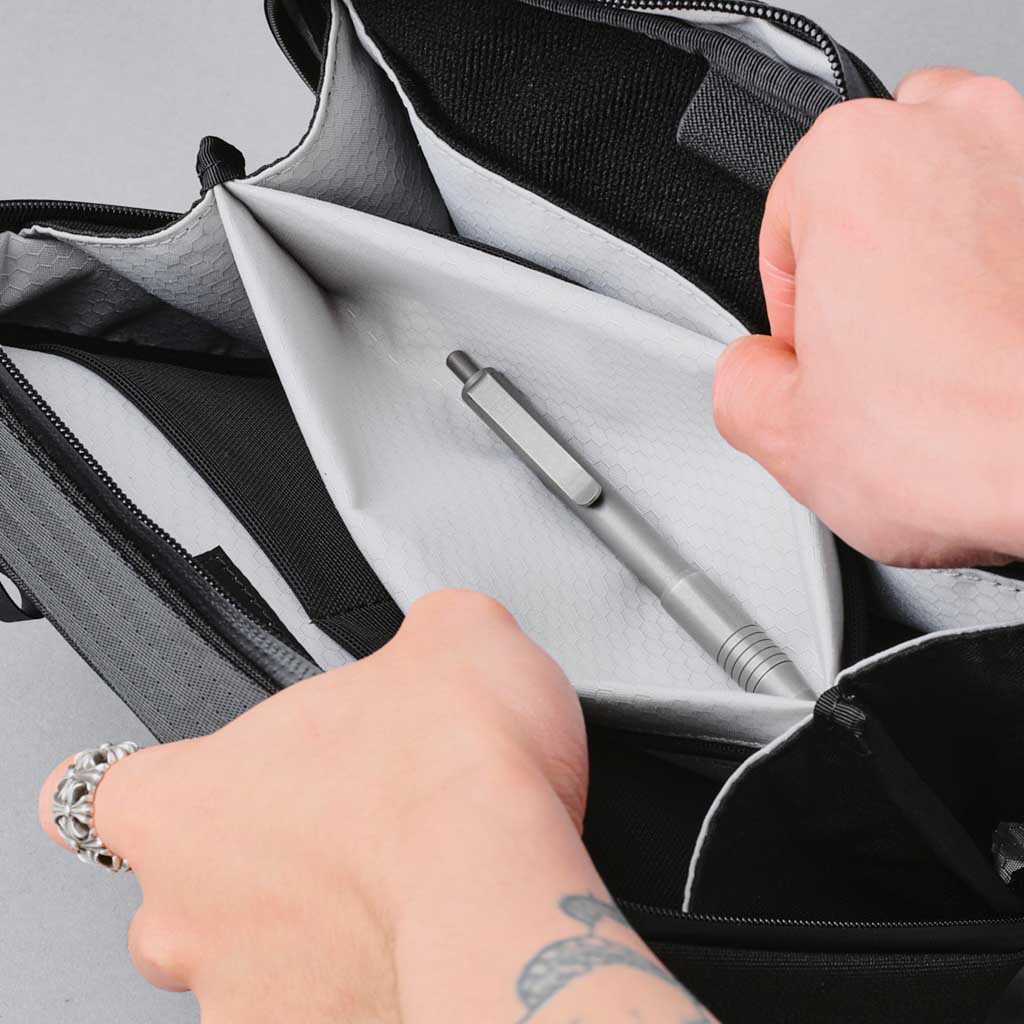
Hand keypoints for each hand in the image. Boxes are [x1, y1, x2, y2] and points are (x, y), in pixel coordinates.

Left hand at [39, 590, 586, 1022]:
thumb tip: (444, 636)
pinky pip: (327, 1009)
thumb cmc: (453, 785)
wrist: (508, 906)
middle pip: (180, 898)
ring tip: (407, 887)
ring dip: (318, 932)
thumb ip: (421, 633)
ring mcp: (249, 1003)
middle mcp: (191, 920)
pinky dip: (369, 981)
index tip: (179, 791)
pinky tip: (432, 935)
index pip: (90, 797)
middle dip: (255, 869)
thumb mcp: (451, 639)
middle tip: (346, 831)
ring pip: (254, 968)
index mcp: (187, 804)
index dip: (147, 788)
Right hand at [713, 68, 1023, 567]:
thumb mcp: (782, 437)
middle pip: (873, 196)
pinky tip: (1000, 360)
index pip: (784, 237)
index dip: (795, 317)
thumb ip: (739, 382)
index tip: (817, 363)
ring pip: (961, 200)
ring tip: (949, 364)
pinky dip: (1010, 282)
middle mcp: (956, 133)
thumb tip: (755, 373)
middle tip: (878, 360)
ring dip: (945, 266)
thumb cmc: (965, 439)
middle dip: (869, 269)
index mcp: (851, 161)